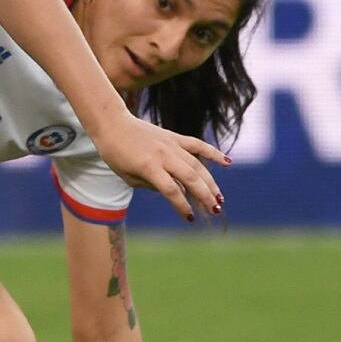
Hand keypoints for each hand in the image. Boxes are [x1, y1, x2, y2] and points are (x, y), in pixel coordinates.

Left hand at [93, 113, 224, 221]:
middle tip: (215, 211)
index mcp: (148, 167)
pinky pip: (197, 145)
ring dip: (211, 182)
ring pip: (197, 165)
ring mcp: (171, 145)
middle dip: (204, 196)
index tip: (189, 217)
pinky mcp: (174, 137)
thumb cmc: (115, 154)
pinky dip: (213, 153)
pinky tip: (227, 163)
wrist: (112, 124)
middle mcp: (163, 155)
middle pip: (190, 178)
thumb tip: (176, 191)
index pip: (171, 190)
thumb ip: (151, 185)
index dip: (182, 205)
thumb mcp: (128, 176)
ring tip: (219, 198)